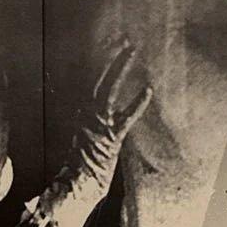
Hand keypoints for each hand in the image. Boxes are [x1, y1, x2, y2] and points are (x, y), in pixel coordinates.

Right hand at [71, 39, 152, 198]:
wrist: (77, 185)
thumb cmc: (83, 164)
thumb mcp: (84, 136)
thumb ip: (89, 120)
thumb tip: (90, 108)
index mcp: (82, 113)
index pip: (92, 81)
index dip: (102, 62)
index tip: (110, 46)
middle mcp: (87, 114)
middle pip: (100, 79)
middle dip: (111, 58)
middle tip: (124, 41)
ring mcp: (99, 124)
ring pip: (110, 89)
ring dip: (120, 68)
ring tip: (131, 51)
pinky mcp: (111, 138)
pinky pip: (126, 117)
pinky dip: (137, 103)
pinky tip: (148, 90)